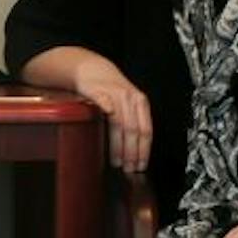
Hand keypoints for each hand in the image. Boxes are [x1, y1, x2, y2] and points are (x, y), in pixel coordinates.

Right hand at [70, 54, 152, 171]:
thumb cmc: (109, 90)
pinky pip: (103, 101)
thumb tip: (137, 151)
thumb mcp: (127, 104)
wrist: (92, 69)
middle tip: (129, 168)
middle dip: (132, 152)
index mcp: (140, 102)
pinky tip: (107, 117)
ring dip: (118, 145)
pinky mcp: (97, 90)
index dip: (144, 150)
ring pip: (119, 123)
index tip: (141, 165)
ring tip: (117, 161)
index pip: (146, 130)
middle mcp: (129, 98)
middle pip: (133, 130)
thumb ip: (133, 122)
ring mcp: (113, 94)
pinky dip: (106, 108)